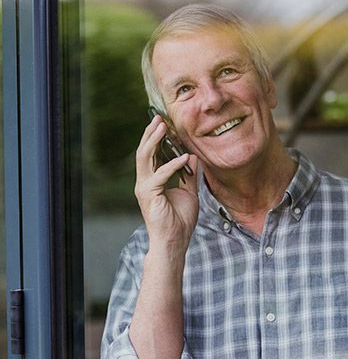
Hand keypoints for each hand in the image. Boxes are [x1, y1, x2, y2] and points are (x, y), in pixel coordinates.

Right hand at [134, 114, 198, 258]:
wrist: (175, 240)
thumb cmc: (180, 220)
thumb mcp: (190, 193)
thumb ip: (189, 175)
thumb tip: (192, 157)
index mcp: (153, 180)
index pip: (151, 154)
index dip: (156, 138)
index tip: (164, 123)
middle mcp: (145, 182)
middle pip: (144, 152)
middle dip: (151, 133)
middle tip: (158, 117)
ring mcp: (145, 188)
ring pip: (145, 158)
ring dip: (154, 141)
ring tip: (162, 126)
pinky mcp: (149, 195)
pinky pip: (160, 175)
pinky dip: (172, 165)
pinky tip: (183, 158)